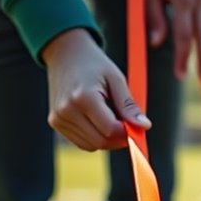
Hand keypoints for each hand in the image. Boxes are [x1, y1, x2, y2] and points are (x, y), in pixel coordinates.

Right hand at [41, 29, 150, 150]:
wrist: (65, 54)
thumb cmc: (94, 64)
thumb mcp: (116, 79)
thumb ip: (129, 106)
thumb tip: (145, 126)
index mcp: (83, 97)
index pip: (110, 129)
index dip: (127, 132)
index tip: (138, 126)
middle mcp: (66, 110)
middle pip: (101, 141)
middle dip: (119, 139)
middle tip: (128, 125)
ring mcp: (58, 118)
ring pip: (91, 146)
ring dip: (107, 139)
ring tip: (112, 118)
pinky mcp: (55, 122)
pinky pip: (81, 142)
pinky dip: (94, 138)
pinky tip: (99, 121)